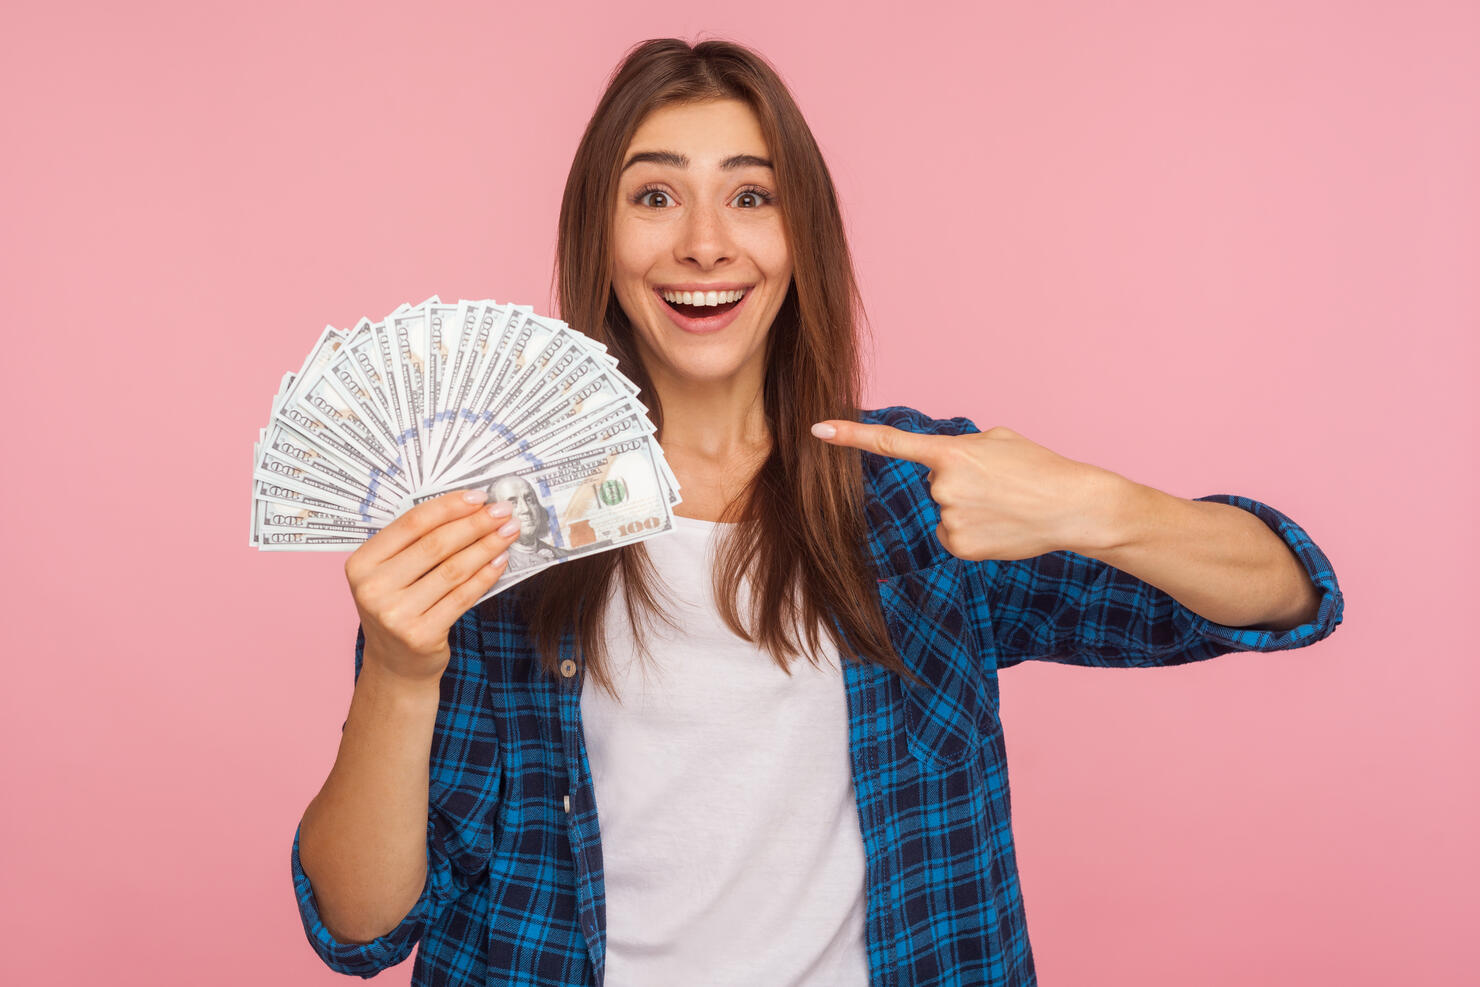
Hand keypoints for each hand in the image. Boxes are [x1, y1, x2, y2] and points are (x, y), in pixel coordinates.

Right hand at [344, 489, 523, 684]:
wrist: (395, 666)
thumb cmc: (399, 608)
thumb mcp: (392, 575)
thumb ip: (417, 545)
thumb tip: (470, 508)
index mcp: (361, 563)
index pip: (411, 523)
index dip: (449, 506)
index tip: (479, 496)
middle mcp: (373, 588)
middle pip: (435, 544)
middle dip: (475, 524)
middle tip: (503, 511)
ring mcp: (395, 615)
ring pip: (453, 569)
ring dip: (487, 546)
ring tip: (509, 532)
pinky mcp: (420, 635)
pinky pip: (462, 597)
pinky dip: (485, 576)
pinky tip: (501, 561)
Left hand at [812, 420, 1125, 560]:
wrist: (1074, 506)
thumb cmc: (1038, 467)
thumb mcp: (996, 440)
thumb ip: (957, 448)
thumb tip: (936, 466)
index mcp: (951, 452)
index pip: (889, 443)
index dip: (850, 436)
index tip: (817, 429)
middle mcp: (942, 486)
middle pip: (930, 483)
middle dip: (955, 482)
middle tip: (996, 484)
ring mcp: (948, 519)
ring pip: (941, 511)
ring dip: (966, 507)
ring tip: (1003, 505)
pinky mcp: (957, 547)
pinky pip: (950, 534)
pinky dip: (971, 530)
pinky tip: (1000, 526)